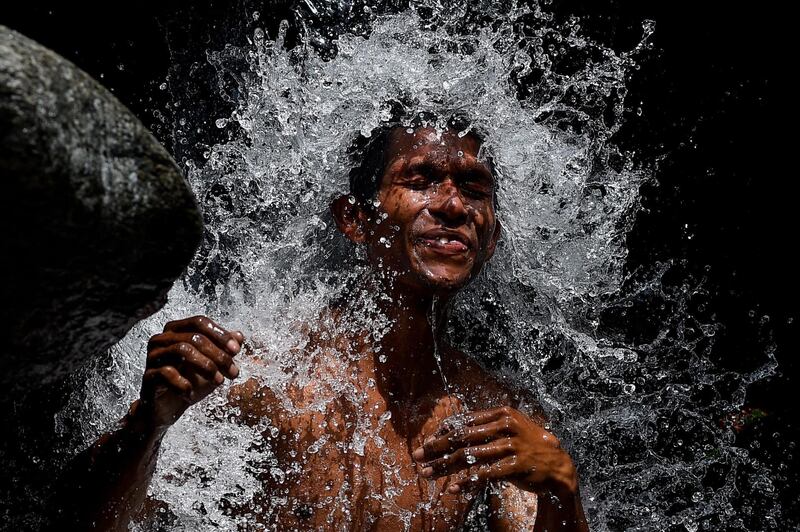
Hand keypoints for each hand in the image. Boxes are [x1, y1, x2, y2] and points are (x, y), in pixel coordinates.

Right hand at [137, 315, 243, 428]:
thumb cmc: (190, 381)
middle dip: (219, 355)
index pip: (199, 322)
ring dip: (206, 367)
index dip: (220, 334)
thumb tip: (239, 336)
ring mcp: (153, 356)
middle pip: (194, 337)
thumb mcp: (213, 365)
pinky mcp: (148, 375)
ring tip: (219, 382)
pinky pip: (166, 373)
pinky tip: (191, 394)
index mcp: (176, 330)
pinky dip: (184, 384)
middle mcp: (161, 339)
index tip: (236, 350)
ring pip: (181, 350)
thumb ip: (224, 349)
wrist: (167, 408)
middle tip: (233, 373)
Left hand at [412, 406, 578, 497]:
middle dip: (436, 448)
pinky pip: (484, 474)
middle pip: (462, 437)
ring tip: (428, 473)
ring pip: (469, 456)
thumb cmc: (527, 445)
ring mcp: (511, 446)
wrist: (558, 466)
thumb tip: (451, 430)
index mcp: (502, 414)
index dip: (443, 432)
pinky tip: (453, 488)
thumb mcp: (509, 429)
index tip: (427, 442)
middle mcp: (506, 426)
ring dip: (444, 466)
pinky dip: (467, 482)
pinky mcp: (515, 465)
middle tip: (417, 456)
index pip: (464, 421)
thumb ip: (484, 427)